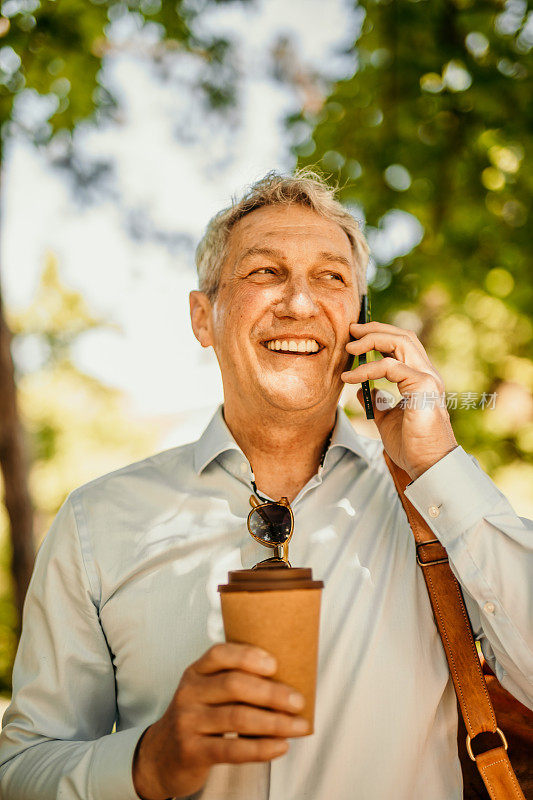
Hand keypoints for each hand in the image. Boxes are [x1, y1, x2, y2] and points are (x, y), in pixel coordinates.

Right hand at [132, 643, 307, 799]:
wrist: (161, 756)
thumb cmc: (198, 718)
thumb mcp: (206, 692)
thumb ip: (234, 681)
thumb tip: (287, 680)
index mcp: (196, 672)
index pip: (219, 654)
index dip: (248, 656)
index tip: (275, 664)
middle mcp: (189, 693)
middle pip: (234, 685)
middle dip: (272, 693)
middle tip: (299, 701)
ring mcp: (188, 722)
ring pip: (238, 718)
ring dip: (275, 723)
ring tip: (299, 726)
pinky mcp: (192, 751)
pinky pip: (232, 749)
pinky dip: (261, 748)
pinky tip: (280, 746)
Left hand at [341, 321, 457, 480]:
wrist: (426, 465)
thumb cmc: (411, 446)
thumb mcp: (386, 419)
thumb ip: (378, 402)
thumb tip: (363, 392)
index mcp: (421, 379)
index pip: (403, 345)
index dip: (379, 336)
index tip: (355, 338)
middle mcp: (428, 374)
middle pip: (403, 337)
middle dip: (375, 329)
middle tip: (351, 331)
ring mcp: (428, 378)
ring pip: (401, 342)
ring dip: (372, 340)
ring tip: (349, 348)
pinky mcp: (424, 387)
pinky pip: (391, 367)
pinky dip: (368, 368)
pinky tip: (350, 378)